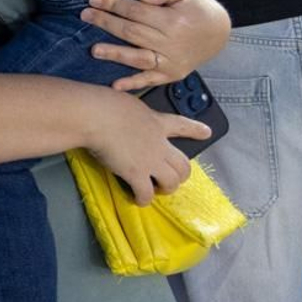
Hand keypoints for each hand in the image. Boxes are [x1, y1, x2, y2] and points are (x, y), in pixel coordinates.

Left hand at [80, 0, 230, 91]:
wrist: (219, 33)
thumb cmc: (197, 9)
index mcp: (174, 21)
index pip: (136, 11)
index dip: (113, 5)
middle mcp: (172, 44)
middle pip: (132, 33)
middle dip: (106, 23)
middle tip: (85, 16)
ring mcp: (171, 62)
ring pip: (138, 58)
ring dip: (115, 54)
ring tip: (94, 50)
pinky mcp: (171, 74)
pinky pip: (149, 80)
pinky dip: (133, 83)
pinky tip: (115, 85)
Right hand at [85, 89, 210, 204]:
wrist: (95, 116)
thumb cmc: (104, 104)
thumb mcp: (127, 102)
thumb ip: (134, 114)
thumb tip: (126, 116)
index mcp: (157, 122)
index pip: (183, 125)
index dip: (196, 130)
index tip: (206, 132)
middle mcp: (159, 144)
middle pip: (184, 164)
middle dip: (181, 175)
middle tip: (171, 178)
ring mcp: (150, 160)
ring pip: (172, 181)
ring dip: (167, 188)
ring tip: (157, 190)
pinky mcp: (136, 174)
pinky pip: (146, 193)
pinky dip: (143, 199)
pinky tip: (137, 199)